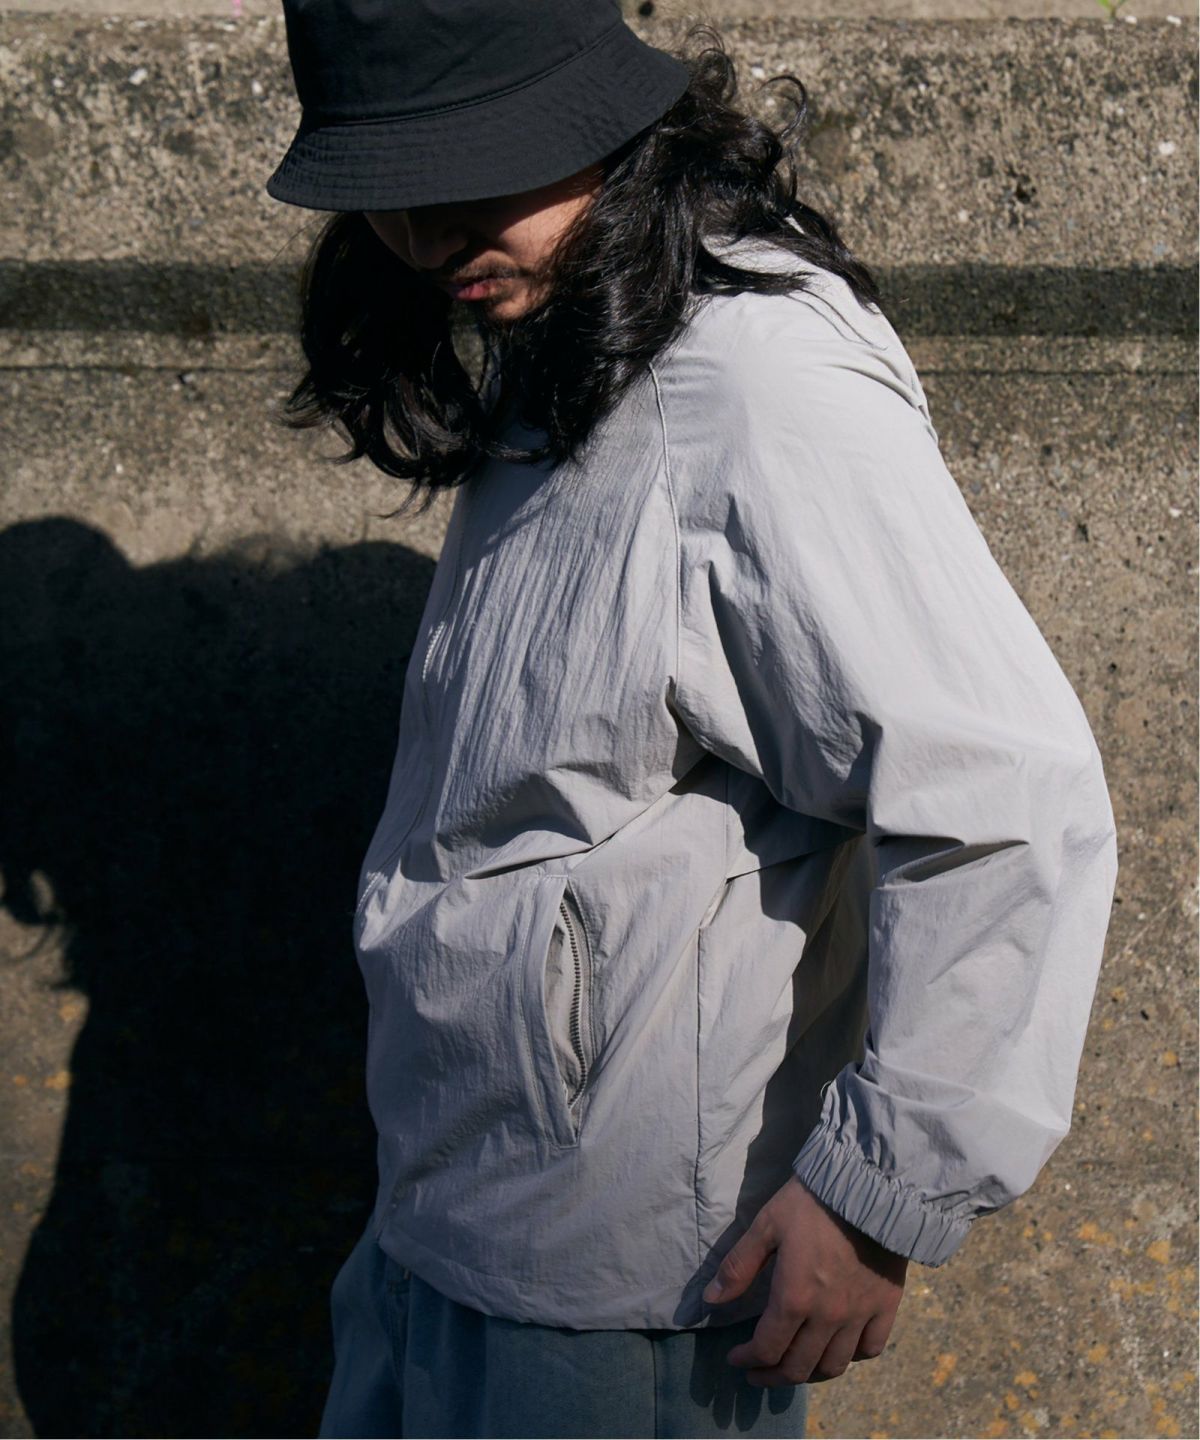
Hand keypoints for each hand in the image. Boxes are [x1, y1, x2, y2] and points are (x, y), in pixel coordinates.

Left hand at [702, 1174, 906, 1386]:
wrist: (870, 1184)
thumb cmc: (812, 1201)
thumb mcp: (767, 1225)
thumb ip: (739, 1266)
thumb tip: (711, 1300)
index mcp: (794, 1298)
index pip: (767, 1349)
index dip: (748, 1360)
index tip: (736, 1358)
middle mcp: (828, 1317)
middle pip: (798, 1367)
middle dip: (773, 1376)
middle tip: (758, 1373)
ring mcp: (860, 1315)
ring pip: (834, 1365)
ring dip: (809, 1373)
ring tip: (795, 1366)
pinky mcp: (886, 1306)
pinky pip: (870, 1348)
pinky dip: (852, 1356)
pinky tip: (840, 1348)